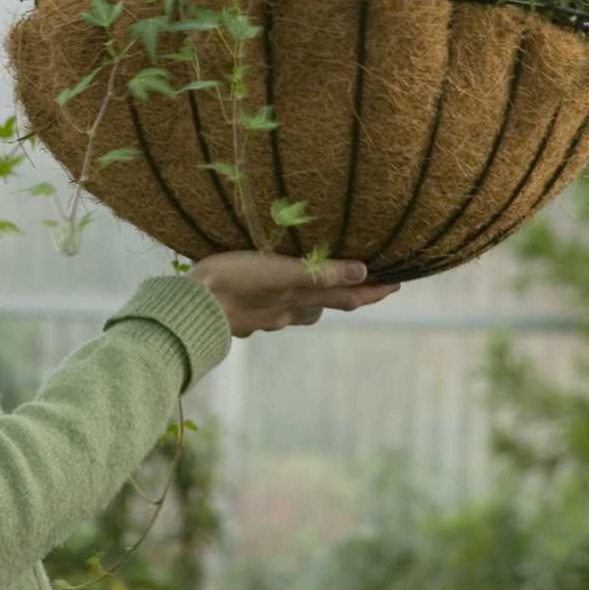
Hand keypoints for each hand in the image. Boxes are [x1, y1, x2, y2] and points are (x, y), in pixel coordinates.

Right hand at [189, 251, 400, 338]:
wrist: (190, 311)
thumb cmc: (233, 284)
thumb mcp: (279, 272)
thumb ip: (318, 272)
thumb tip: (362, 272)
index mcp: (299, 301)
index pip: (347, 297)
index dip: (373, 291)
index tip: (398, 284)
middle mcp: (286, 313)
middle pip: (325, 306)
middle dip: (344, 295)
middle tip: (362, 284)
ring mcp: (263, 317)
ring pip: (298, 310)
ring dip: (312, 300)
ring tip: (316, 286)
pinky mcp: (241, 315)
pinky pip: (270, 308)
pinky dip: (279, 300)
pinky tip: (266, 293)